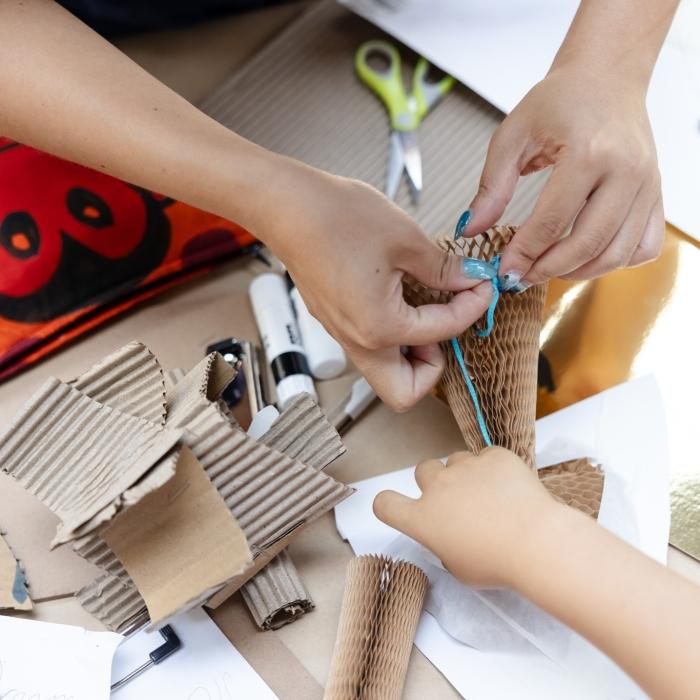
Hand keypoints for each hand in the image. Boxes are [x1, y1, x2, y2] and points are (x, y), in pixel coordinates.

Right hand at [261, 156, 491, 411]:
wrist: (286, 206)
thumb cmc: (335, 218)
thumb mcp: (405, 239)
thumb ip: (444, 269)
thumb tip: (469, 280)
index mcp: (379, 328)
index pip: (443, 332)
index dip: (472, 307)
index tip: (481, 286)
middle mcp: (359, 342)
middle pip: (405, 392)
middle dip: (434, 367)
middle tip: (446, 325)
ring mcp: (343, 335)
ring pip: (387, 372)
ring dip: (414, 351)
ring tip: (425, 307)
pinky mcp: (336, 322)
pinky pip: (372, 346)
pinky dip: (395, 333)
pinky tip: (401, 294)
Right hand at [373, 447, 560, 586]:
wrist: (536, 542)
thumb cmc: (498, 564)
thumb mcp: (460, 569)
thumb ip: (445, 546)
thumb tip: (451, 537)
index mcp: (422, 520)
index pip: (385, 503)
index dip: (389, 504)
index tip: (400, 508)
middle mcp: (437, 488)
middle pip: (422, 470)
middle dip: (435, 481)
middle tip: (456, 500)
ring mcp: (466, 467)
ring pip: (456, 460)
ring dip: (465, 473)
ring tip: (489, 494)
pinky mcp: (495, 456)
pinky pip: (488, 456)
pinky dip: (495, 468)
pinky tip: (510, 488)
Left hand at [465, 65, 663, 285]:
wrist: (606, 77)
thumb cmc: (559, 101)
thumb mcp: (512, 135)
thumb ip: (491, 186)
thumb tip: (471, 230)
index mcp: (588, 153)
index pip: (552, 222)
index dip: (524, 254)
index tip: (504, 271)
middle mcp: (626, 171)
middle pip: (587, 244)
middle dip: (548, 270)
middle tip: (522, 276)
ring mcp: (648, 185)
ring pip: (618, 253)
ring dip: (579, 273)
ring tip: (547, 270)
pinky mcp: (656, 194)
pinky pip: (645, 246)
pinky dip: (616, 262)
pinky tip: (586, 257)